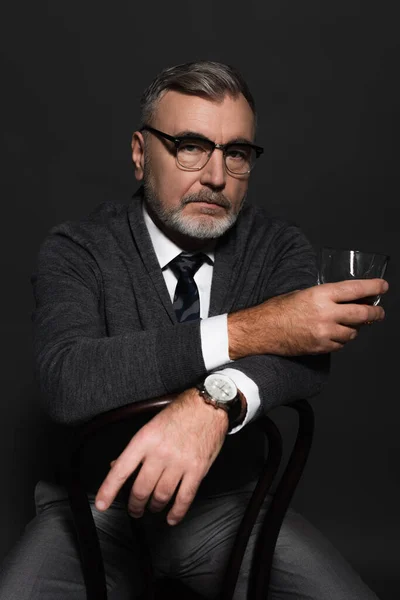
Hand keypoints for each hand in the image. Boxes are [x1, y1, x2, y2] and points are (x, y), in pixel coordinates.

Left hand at [95, 388, 227, 525]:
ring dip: (155, 507)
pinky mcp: (197, 469)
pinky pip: (184, 498)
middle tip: (135, 509)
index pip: (121, 469)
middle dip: (135, 504)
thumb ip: (135, 448)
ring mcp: (179, 462)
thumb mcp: (151, 424)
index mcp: (145, 439)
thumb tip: (117, 466)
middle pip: (141, 488)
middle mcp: (160, 452)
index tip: (102, 504)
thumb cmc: (180, 412)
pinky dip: (177, 512)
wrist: (208, 406)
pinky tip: (172, 517)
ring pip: (161, 496)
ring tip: (153, 508)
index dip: (109, 489)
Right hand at [228, 278, 387, 358]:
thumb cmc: (278, 310)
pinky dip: (341, 339)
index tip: (382, 287)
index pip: (355, 289)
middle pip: (362, 314)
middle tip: (379, 312)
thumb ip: (326, 296)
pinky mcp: (321, 347)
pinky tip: (333, 334)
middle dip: (375, 313)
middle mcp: (326, 313)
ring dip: (354, 328)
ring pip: (353, 332)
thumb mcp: (303, 293)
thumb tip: (348, 297)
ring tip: (347, 323)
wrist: (263, 330)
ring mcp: (324, 332)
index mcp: (321, 295)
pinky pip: (341, 344)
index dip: (373, 287)